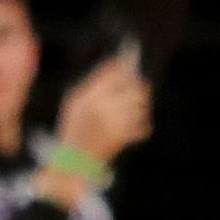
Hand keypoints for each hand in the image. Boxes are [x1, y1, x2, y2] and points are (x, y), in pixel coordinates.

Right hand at [57, 46, 151, 164]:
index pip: (114, 74)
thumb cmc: (74, 125)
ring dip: (139, 107)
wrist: (75, 157)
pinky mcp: (125, 138)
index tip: (125, 63)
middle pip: (136, 89)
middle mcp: (104, 108)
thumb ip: (95, 81)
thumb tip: (116, 62)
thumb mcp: (75, 100)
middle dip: (138, 88)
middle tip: (135, 90)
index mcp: (89, 96)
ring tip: (128, 111)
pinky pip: (144, 125)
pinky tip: (129, 128)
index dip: (122, 67)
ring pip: (142, 107)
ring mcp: (116, 124)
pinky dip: (140, 126)